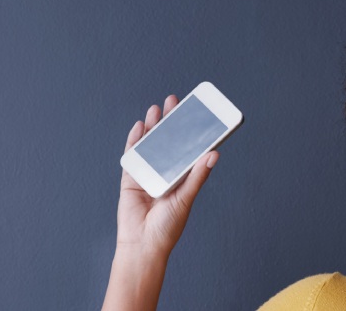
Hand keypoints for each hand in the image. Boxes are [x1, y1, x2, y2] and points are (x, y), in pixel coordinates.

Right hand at [117, 95, 217, 256]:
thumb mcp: (186, 198)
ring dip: (153, 126)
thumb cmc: (167, 227)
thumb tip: (213, 154)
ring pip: (151, 144)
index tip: (195, 112)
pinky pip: (133, 155)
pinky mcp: (131, 178)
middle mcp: (166, 172)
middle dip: (171, 121)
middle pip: (169, 141)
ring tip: (157, 108)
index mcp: (182, 177)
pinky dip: (135, 140)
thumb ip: (197, 176)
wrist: (142, 245)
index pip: (188, 148)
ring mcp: (147, 174)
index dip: (191, 130)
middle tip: (174, 101)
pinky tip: (140, 126)